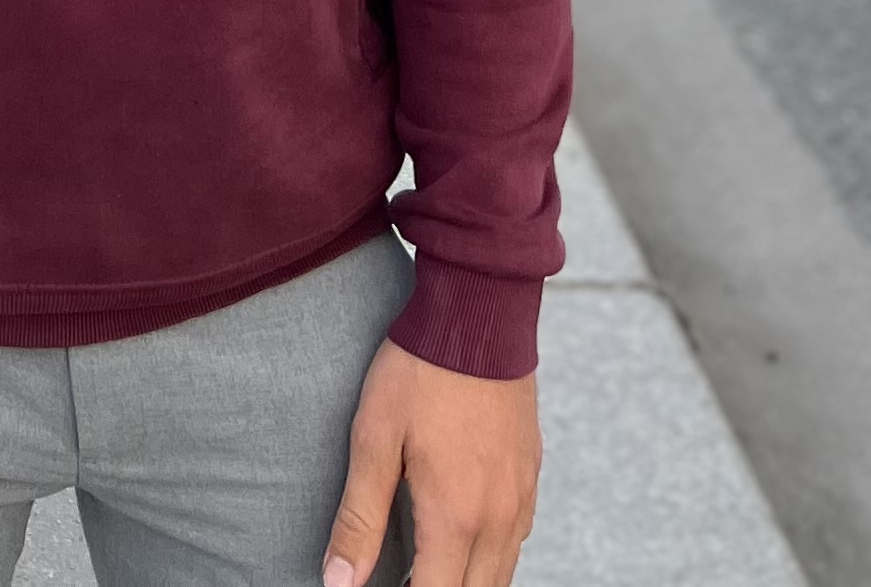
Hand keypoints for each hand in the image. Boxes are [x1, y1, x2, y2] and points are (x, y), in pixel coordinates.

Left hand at [325, 341, 538, 586]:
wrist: (480, 310)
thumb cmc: (420, 371)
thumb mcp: (374, 439)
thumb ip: (359, 518)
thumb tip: (338, 583)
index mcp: (456, 518)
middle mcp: (498, 519)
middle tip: (403, 577)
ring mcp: (521, 497)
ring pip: (500, 576)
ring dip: (465, 581)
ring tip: (427, 568)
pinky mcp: (531, 474)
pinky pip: (516, 540)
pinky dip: (490, 557)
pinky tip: (462, 538)